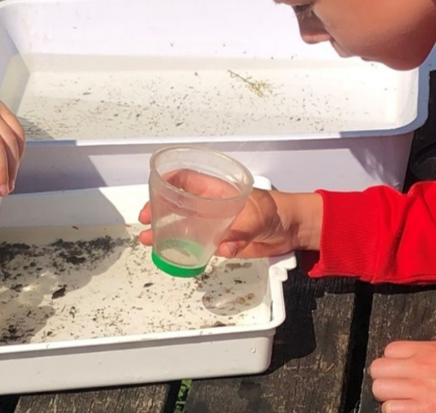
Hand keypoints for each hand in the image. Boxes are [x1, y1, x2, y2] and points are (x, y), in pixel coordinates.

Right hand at [137, 172, 315, 257]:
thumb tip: (224, 247)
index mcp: (216, 190)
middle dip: (158, 211)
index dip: (167, 184)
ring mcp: (213, 224)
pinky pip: (197, 246)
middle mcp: (210, 205)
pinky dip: (184, 251)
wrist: (291, 229)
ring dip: (165, 233)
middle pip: (177, 204)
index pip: (185, 180)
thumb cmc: (276, 210)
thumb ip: (240, 232)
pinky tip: (174, 256)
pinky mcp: (220, 242)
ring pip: (183, 226)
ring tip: (150, 241)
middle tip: (145, 222)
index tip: (154, 194)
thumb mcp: (257, 217)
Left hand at [370, 341, 435, 412]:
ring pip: (381, 394)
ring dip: (391, 401)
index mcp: (429, 351)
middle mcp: (419, 369)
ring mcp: (420, 392)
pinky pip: (394, 412)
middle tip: (398, 389)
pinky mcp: (425, 411)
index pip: (389, 351)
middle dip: (386, 381)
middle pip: (378, 371)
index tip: (400, 370)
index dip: (393, 363)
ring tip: (405, 404)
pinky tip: (412, 412)